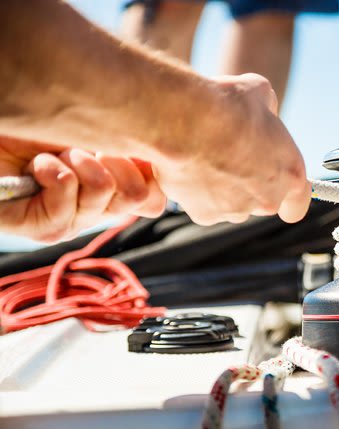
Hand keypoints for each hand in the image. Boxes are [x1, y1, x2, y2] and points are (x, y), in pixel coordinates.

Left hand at [0, 136, 165, 242]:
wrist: (0, 133)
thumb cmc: (38, 131)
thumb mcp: (97, 135)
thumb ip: (134, 155)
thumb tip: (164, 174)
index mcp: (115, 193)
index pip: (155, 197)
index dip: (142, 167)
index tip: (115, 145)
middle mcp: (97, 213)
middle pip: (136, 193)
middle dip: (110, 157)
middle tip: (81, 149)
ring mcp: (72, 224)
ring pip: (103, 187)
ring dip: (74, 159)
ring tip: (51, 158)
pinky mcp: (45, 229)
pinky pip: (67, 187)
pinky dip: (48, 165)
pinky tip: (33, 168)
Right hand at [150, 73, 310, 225]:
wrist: (184, 120)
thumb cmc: (225, 105)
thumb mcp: (260, 93)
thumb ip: (268, 112)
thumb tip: (264, 112)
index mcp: (290, 173)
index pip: (298, 203)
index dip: (290, 202)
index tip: (283, 200)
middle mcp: (267, 199)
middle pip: (261, 200)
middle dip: (249, 184)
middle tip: (231, 156)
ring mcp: (236, 210)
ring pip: (231, 204)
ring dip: (223, 188)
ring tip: (207, 156)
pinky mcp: (205, 215)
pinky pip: (204, 206)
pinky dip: (197, 193)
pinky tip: (191, 167)